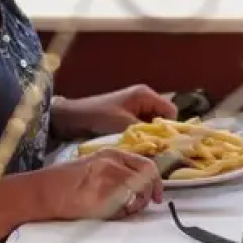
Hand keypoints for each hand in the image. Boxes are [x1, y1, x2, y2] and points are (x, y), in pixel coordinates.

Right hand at [47, 148, 162, 221]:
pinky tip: (108, 213)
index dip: (156, 182)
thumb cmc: (65, 183)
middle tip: (143, 205)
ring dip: (134, 206)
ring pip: (137, 194)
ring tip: (118, 210)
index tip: (157, 196)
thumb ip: (117, 172)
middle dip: (149, 194)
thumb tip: (140, 186)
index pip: (146, 164)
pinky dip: (121, 214)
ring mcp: (108, 178)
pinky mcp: (102, 196)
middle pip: (147, 177)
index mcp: (111, 154)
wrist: (42, 192)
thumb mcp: (94, 167)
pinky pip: (123, 208)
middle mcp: (112, 162)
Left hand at [53, 85, 176, 138]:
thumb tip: (161, 143)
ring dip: (147, 135)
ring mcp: (135, 107)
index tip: (163, 143)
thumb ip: (143, 131)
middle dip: (158, 132)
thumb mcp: (121, 124)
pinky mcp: (127, 115)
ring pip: (152, 124)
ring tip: (141, 147)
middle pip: (162, 117)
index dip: (169, 127)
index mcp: (145, 95)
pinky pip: (141, 126)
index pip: (170, 111)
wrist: (72, 116)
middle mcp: (143, 98)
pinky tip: (133, 144)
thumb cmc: (97, 115)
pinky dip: (139, 135)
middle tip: (152, 148)